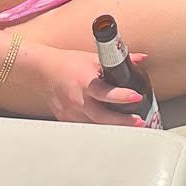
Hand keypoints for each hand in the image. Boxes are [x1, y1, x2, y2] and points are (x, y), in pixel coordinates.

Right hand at [27, 43, 152, 124]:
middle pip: (101, 117)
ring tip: (130, 128)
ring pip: (94, 126)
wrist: (43, 71)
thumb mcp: (95, 57)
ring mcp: (71, 113)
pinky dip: (98, 128)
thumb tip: (141, 58)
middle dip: (122, 121)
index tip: (137, 97)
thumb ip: (120, 59)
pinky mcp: (66, 120)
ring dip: (112, 127)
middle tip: (139, 122)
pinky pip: (84, 127)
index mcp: (85, 82)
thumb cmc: (69, 63)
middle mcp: (78, 100)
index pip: (105, 92)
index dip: (122, 96)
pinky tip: (110, 128)